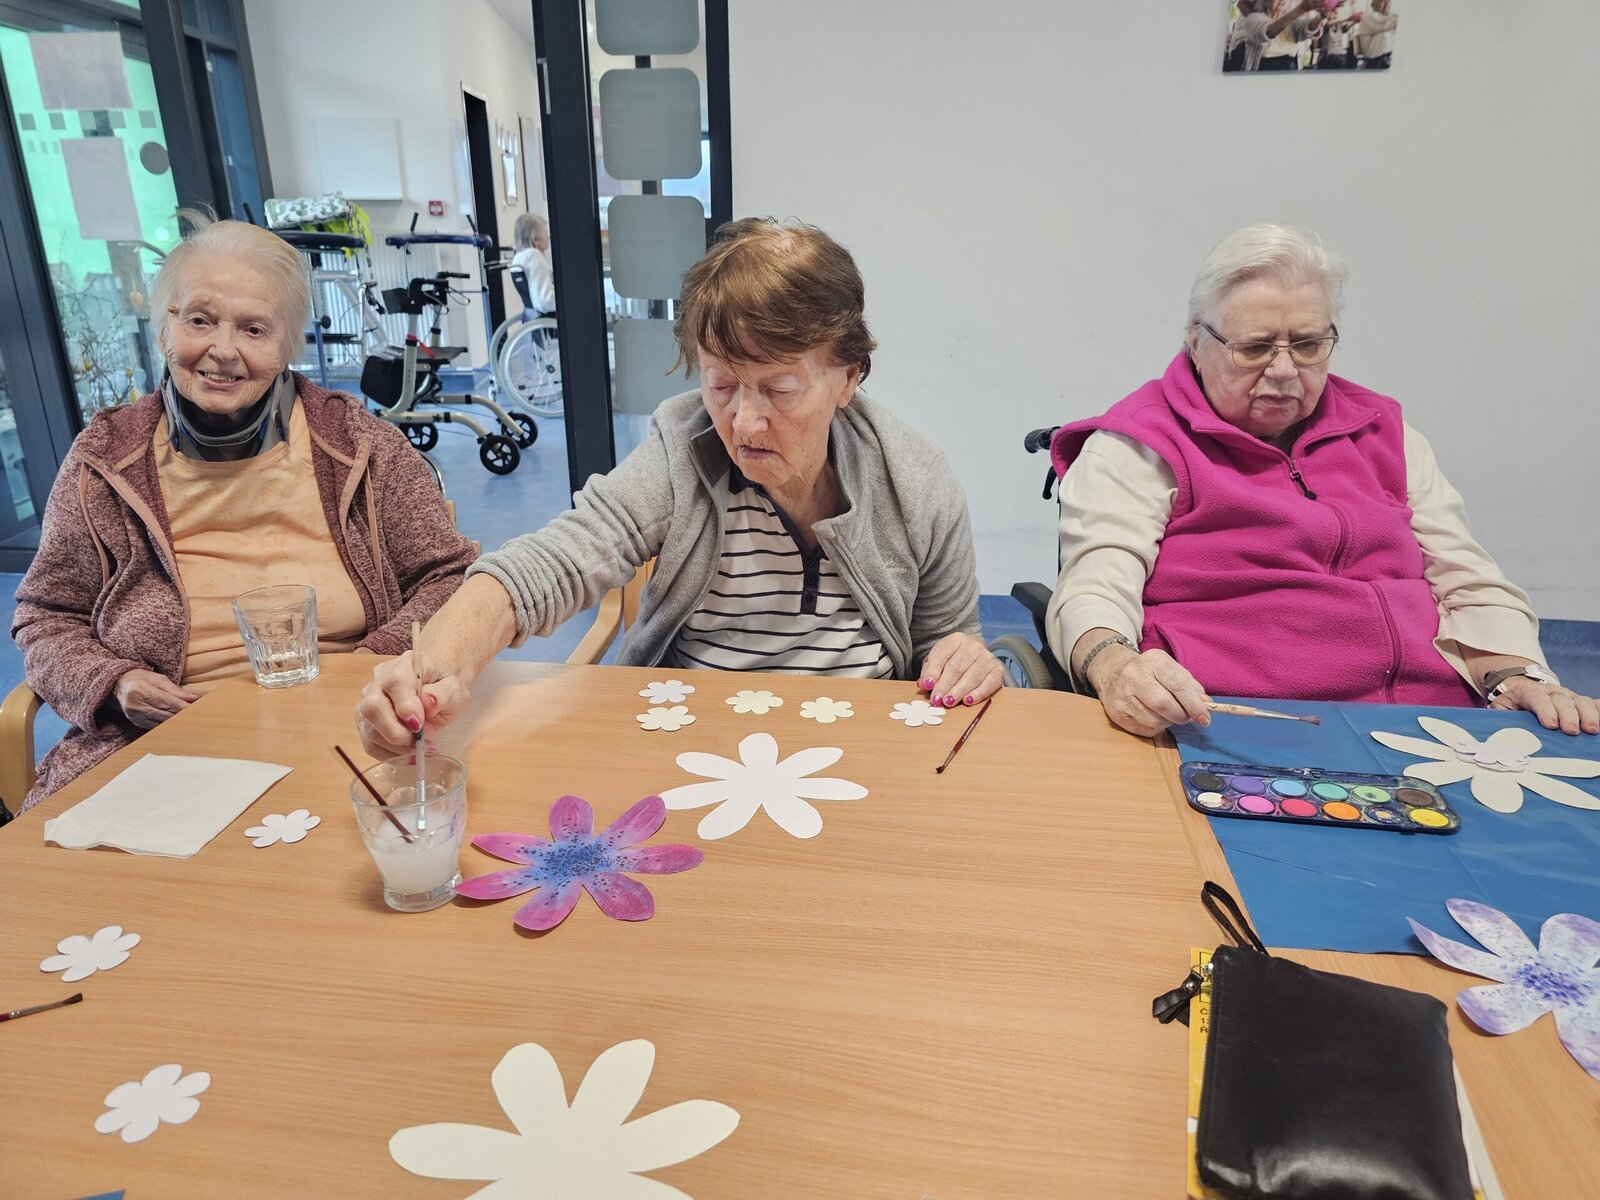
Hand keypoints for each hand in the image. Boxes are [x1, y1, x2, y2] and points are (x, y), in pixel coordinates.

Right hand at [114, 669, 197, 729]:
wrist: (118, 686)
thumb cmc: (140, 679)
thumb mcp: (158, 679)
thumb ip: (176, 690)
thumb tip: (194, 698)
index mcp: (140, 690)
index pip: (166, 701)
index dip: (183, 706)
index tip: (197, 708)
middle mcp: (135, 705)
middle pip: (164, 714)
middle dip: (183, 715)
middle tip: (198, 715)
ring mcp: (134, 716)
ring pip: (162, 722)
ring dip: (178, 722)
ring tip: (192, 719)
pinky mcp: (136, 723)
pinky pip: (156, 726)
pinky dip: (168, 725)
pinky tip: (179, 723)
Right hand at [355, 650, 471, 758]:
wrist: (436, 691)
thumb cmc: (444, 689)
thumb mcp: (455, 689)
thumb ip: (445, 693)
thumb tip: (427, 700)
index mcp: (405, 665)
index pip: (395, 682)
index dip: (405, 705)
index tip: (420, 725)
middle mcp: (379, 680)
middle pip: (372, 707)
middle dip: (395, 732)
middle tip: (418, 742)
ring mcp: (368, 700)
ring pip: (368, 728)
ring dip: (394, 746)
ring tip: (419, 749)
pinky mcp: (366, 722)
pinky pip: (370, 743)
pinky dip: (388, 754)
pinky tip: (408, 755)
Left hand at [917, 632, 1004, 708]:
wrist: (975, 655)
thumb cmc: (952, 660)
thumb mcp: (937, 662)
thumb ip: (929, 672)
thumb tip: (924, 684)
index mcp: (956, 640)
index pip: (942, 655)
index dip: (933, 672)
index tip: (927, 686)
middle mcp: (973, 646)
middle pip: (957, 667)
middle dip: (945, 685)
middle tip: (937, 700)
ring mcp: (987, 657)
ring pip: (972, 676)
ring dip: (959, 691)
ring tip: (949, 703)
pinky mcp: (998, 669)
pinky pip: (989, 683)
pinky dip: (979, 693)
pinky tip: (968, 701)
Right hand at [1090, 646, 1211, 737]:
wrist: (1112, 672)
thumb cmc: (1149, 672)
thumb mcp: (1170, 669)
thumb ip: (1190, 686)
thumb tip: (1206, 704)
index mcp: (1153, 661)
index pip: (1177, 684)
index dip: (1194, 704)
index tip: (1204, 718)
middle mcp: (1134, 676)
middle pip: (1164, 704)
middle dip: (1181, 716)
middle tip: (1186, 717)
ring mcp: (1122, 695)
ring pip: (1155, 721)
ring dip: (1168, 722)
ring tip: (1167, 714)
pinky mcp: (1116, 713)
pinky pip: (1144, 730)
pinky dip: (1156, 728)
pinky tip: (1153, 717)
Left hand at [1491, 678, 1599, 735]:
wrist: (1520, 688)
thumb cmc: (1510, 705)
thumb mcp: (1500, 709)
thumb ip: (1500, 719)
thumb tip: (1498, 738)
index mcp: (1527, 692)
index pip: (1536, 698)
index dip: (1544, 710)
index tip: (1550, 725)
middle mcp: (1550, 692)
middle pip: (1562, 700)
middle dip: (1568, 715)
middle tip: (1572, 731)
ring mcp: (1567, 696)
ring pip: (1581, 701)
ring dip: (1588, 715)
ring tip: (1592, 730)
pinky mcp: (1578, 702)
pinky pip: (1593, 704)